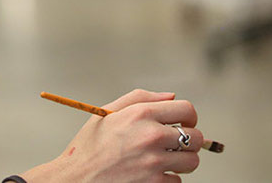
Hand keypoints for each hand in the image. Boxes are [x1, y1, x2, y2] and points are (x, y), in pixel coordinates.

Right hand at [24, 89, 203, 181]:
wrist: (75, 180)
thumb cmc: (89, 146)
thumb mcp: (108, 112)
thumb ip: (142, 98)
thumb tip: (171, 97)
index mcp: (141, 114)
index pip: (187, 110)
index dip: (189, 117)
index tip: (183, 124)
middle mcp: (151, 136)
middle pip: (196, 137)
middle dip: (189, 141)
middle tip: (175, 145)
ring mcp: (154, 163)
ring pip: (192, 161)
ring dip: (182, 162)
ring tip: (163, 160)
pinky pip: (177, 181)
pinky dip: (168, 179)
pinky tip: (151, 174)